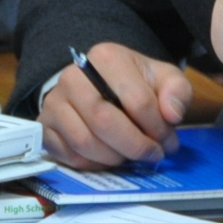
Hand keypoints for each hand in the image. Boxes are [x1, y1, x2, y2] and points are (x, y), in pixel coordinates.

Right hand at [38, 42, 191, 167]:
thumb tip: (172, 115)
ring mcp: (54, 103)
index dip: (157, 127)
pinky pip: (69, 156)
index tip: (168, 140)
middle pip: (105, 121)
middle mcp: (73, 77)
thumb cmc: (133, 82)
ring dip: (115, 158)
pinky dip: (94, 165)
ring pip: (84, 142)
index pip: (136, 99)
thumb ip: (177, 92)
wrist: (97, 84)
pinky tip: (111, 158)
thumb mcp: (162, 78)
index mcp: (105, 58)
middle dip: (135, 146)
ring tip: (132, 156)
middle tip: (153, 154)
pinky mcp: (45, 127)